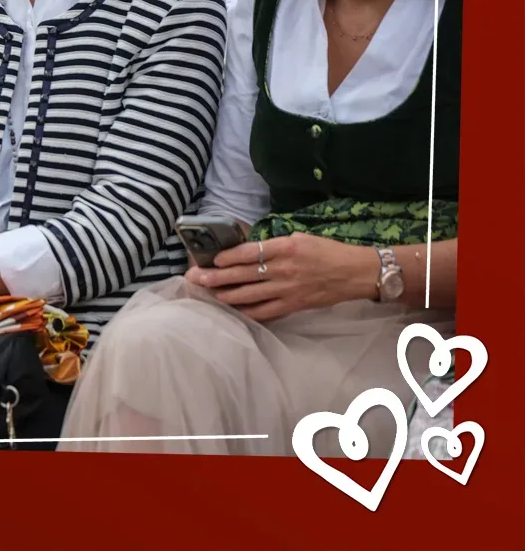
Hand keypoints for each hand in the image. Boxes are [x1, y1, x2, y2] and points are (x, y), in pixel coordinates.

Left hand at [184, 233, 377, 322]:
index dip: (227, 258)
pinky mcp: (294, 305)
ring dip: (227, 295)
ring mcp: (288, 289)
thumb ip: (274, 245)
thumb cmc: (327, 251)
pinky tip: (234, 311)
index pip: (249, 252)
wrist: (355, 272)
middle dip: (216, 278)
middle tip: (195, 279)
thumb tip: (247, 251)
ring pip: (250, 295)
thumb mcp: (299, 238)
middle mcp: (284, 269)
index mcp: (285, 248)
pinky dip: (248, 312)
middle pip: (243, 274)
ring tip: (209, 294)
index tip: (212, 260)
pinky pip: (266, 311)